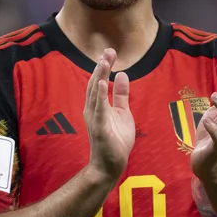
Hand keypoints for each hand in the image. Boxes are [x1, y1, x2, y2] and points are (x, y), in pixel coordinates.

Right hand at [84, 48, 134, 181]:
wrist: (110, 165)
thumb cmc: (115, 140)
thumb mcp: (123, 113)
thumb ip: (122, 95)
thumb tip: (123, 74)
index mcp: (98, 105)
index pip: (99, 81)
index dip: (103, 66)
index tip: (110, 52)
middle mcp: (92, 109)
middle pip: (95, 83)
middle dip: (101, 67)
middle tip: (107, 51)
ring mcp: (95, 119)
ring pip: (96, 93)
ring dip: (100, 76)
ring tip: (104, 62)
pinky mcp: (100, 128)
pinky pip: (100, 110)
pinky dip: (101, 96)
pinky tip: (105, 83)